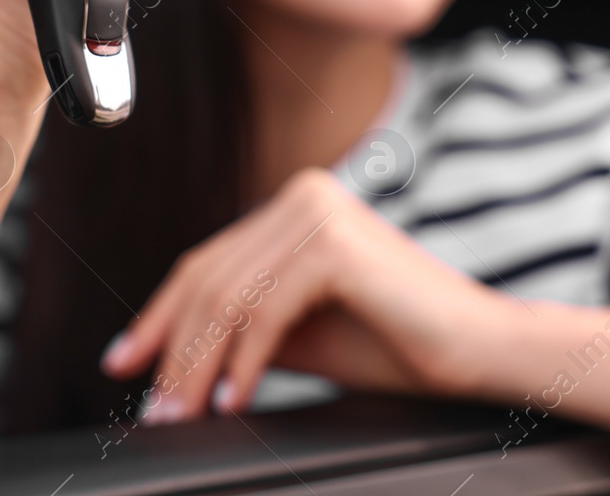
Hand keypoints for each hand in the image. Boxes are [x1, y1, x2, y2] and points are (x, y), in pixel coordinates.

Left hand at [99, 168, 517, 419]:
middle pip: (208, 278)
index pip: (207, 262)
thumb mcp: (304, 336)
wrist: (484, 350)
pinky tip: (233, 398)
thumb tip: (177, 356)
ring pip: (228, 297)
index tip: (125, 361)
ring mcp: (318, 212)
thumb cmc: (402, 344)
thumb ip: (246, 329)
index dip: (159, 317)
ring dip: (198, 363)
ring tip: (184, 413)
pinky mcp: (334, 244)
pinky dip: (243, 361)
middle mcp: (302, 195)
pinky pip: (264, 311)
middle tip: (153, 406)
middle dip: (171, 348)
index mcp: (295, 205)